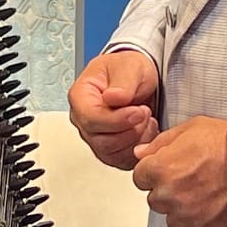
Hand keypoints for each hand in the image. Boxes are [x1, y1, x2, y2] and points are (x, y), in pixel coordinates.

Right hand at [68, 49, 160, 168]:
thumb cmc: (128, 69)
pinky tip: (145, 131)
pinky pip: (120, 160)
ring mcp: (94, 136)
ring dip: (136, 139)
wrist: (138, 79)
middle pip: (101, 140)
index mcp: (80, 96)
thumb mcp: (130, 66)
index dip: (117, 119)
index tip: (138, 111)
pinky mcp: (109, 150)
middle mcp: (83, 119)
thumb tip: (112, 97)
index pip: (91, 119)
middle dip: (130, 129)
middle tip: (145, 112)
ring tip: (146, 119)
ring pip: (111, 153)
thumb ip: (123, 82)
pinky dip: (138, 149)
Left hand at [131, 116, 226, 226]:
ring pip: (173, 220)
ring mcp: (187, 216)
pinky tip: (213, 208)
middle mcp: (169, 196)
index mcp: (161, 169)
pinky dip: (201, 225)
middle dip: (167, 190)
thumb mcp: (191, 128)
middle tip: (190, 178)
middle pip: (155, 200)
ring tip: (203, 194)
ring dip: (182, 210)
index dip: (153, 171)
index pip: (139, 178)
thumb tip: (139, 153)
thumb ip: (160, 143)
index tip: (168, 168)